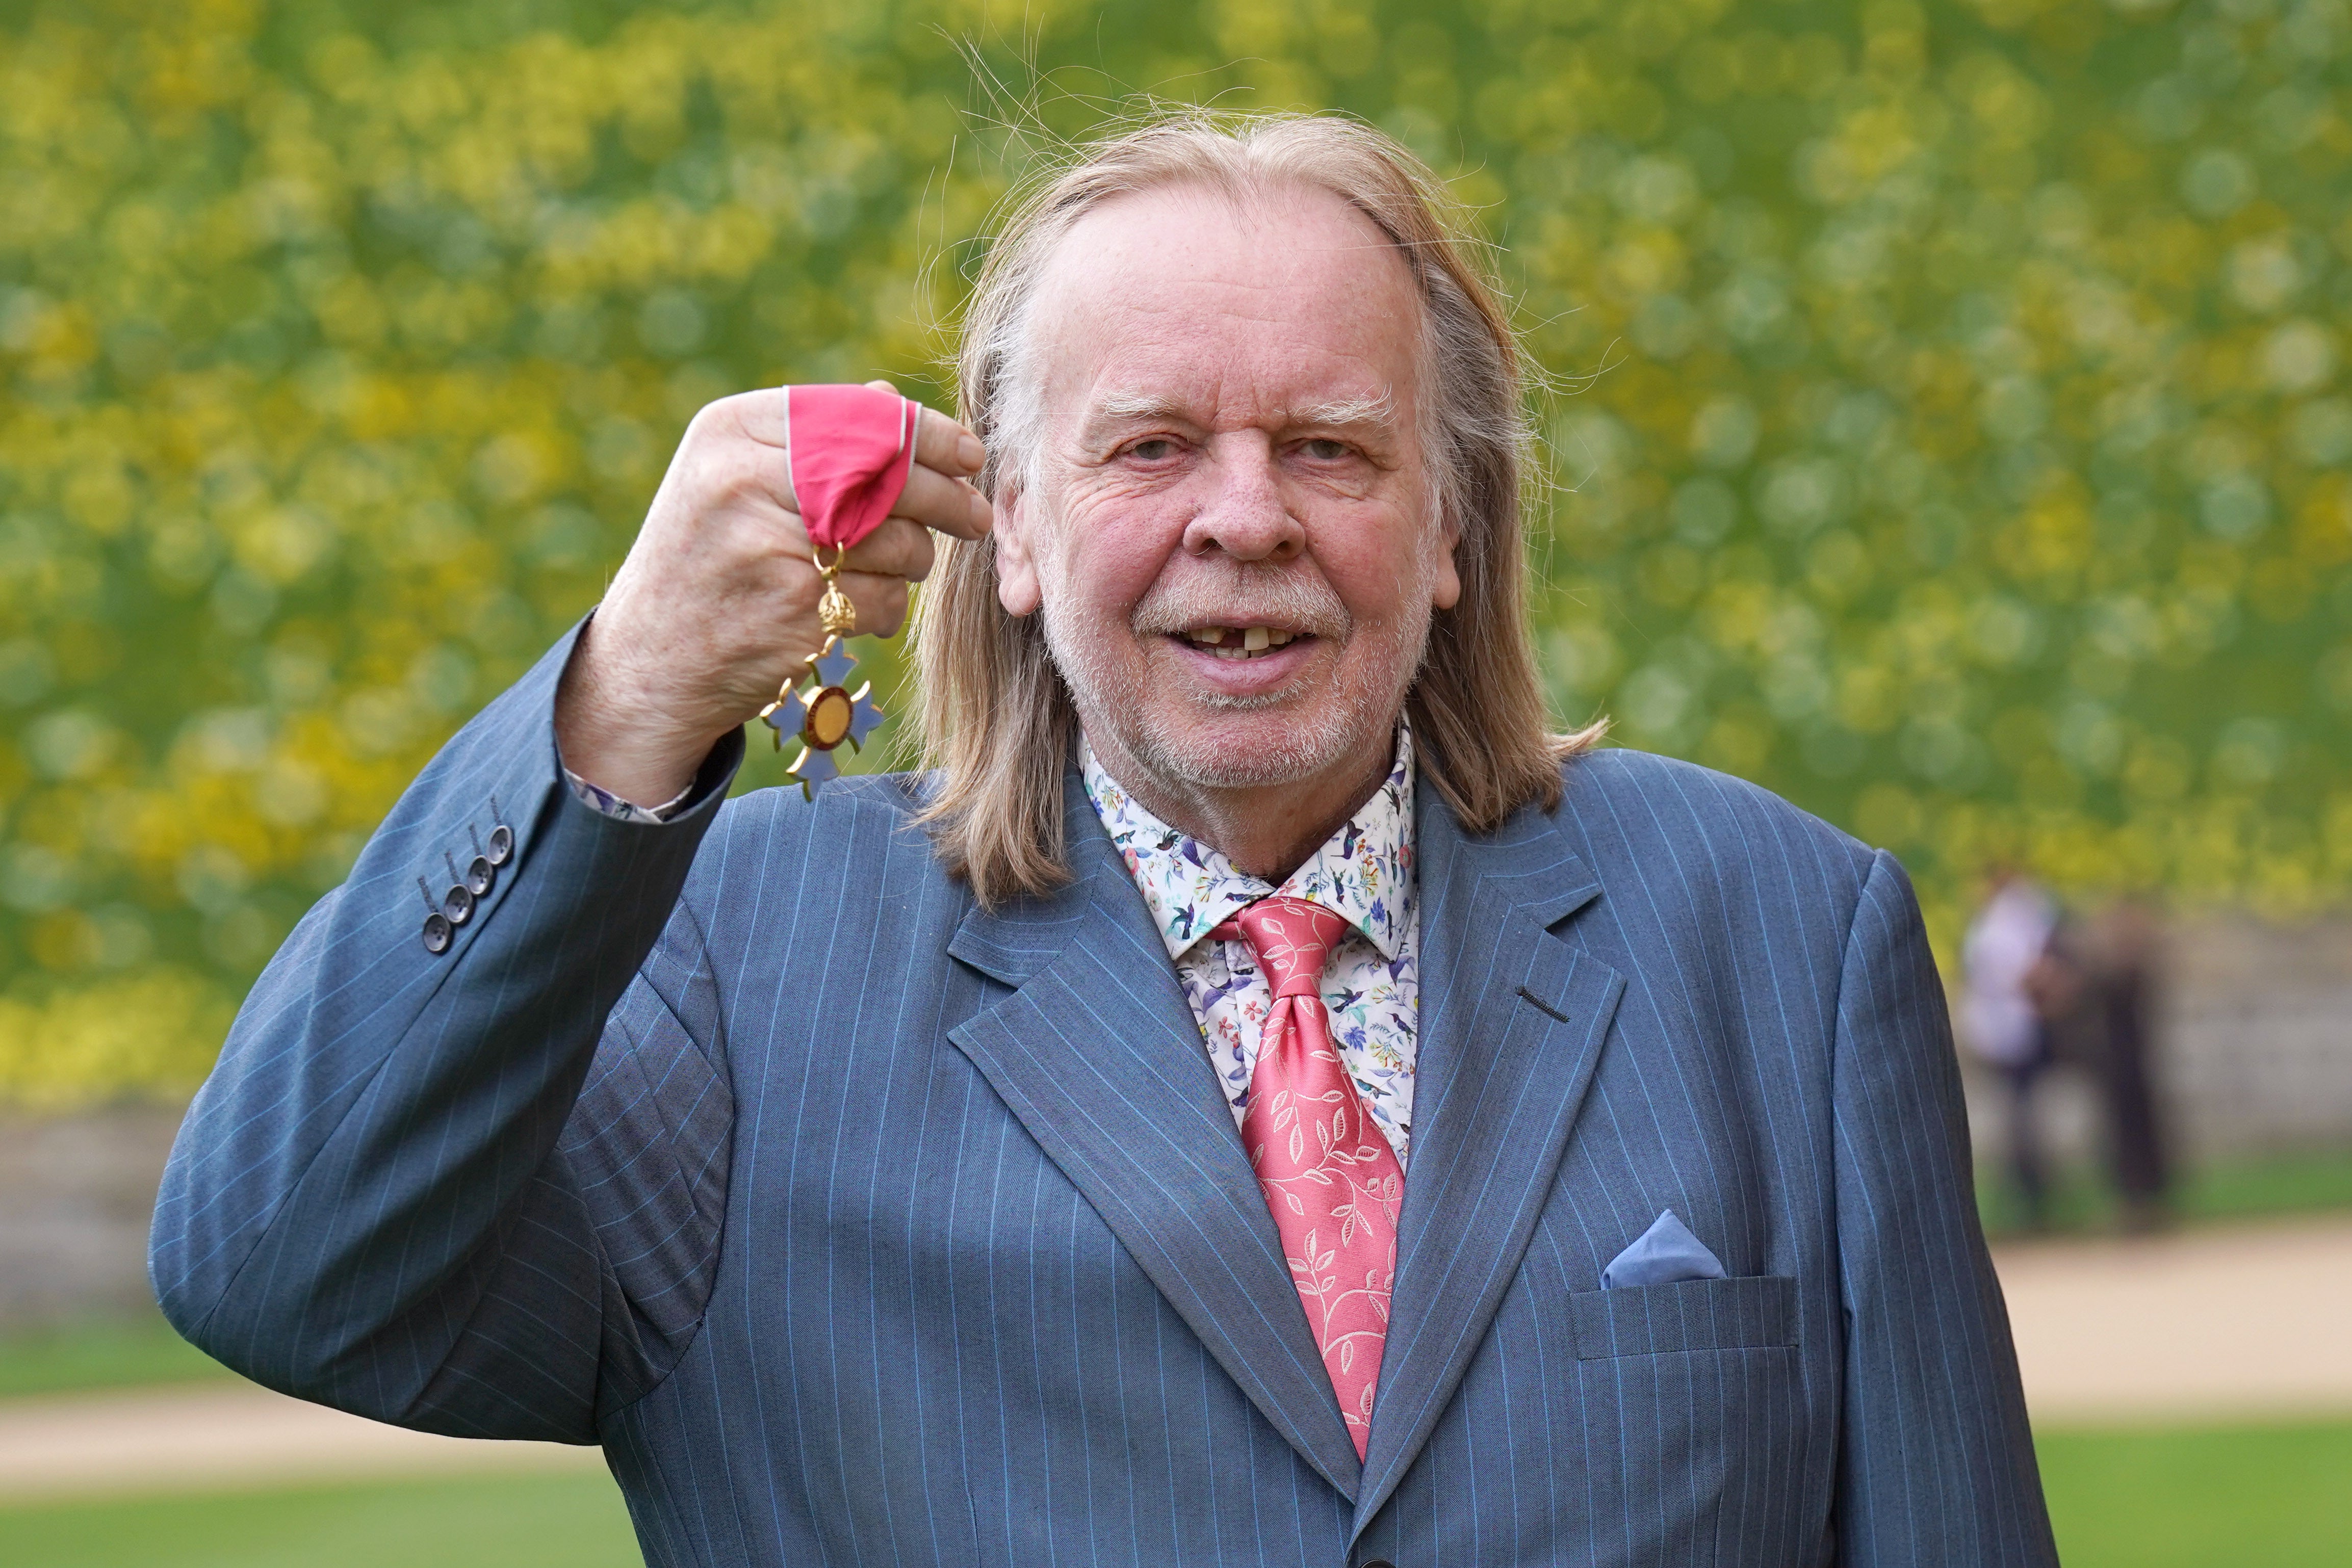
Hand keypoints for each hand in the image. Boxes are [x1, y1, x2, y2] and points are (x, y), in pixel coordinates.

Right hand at [555, 381, 990, 806]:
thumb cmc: (707, 557)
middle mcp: (743, 480)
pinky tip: (860, 610)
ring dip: (915, 559)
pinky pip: (883, 599)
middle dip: (946, 497)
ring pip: (897, 541)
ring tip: (894, 567)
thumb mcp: (732, 478)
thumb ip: (810, 436)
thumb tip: (893, 399)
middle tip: (976, 515)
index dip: (928, 435)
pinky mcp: (794, 612)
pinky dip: (887, 607)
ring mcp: (768, 547)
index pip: (859, 415)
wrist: (651, 659)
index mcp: (730, 431)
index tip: (970, 455)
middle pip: (888, 474)